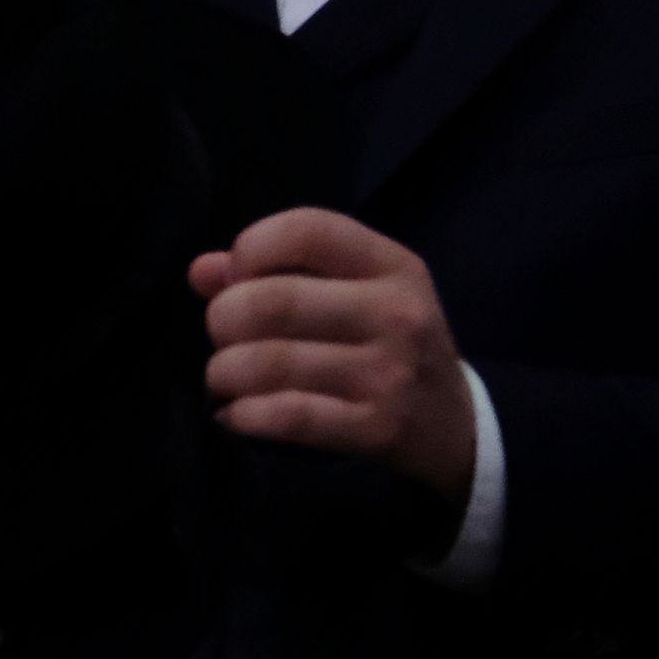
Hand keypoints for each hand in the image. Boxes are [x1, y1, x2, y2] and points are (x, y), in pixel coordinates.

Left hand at [190, 207, 476, 509]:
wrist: (456, 423)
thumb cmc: (386, 342)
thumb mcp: (353, 291)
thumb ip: (278, 270)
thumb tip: (202, 272)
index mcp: (391, 266)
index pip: (307, 230)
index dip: (252, 247)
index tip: (236, 275)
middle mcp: (396, 313)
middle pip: (273, 301)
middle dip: (222, 319)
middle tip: (222, 335)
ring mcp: (389, 373)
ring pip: (270, 362)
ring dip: (224, 371)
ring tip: (224, 376)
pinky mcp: (377, 427)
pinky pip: (288, 416)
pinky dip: (244, 415)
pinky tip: (235, 414)